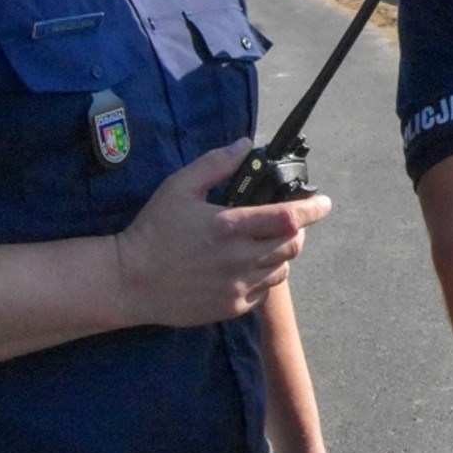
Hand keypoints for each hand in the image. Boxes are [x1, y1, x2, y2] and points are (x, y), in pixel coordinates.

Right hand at [113, 139, 330, 327]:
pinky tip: (246, 267)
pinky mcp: (231, 308)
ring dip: (281, 254)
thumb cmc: (153, 230)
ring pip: (282, 269)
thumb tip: (246, 145)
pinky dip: (264, 277)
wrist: (128, 282)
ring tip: (263, 243)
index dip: (312, 209)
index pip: (288, 217)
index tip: (324, 203)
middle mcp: (239, 259)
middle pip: (293, 245)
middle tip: (285, 222)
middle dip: (297, 231)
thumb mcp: (179, 187)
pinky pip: (264, 292)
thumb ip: (216, 165)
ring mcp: (237, 287)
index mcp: (230, 226)